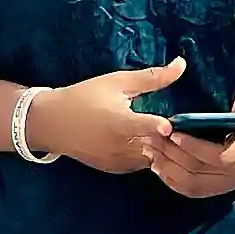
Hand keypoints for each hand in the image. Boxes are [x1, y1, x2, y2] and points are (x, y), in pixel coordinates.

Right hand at [28, 58, 182, 174]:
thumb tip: (182, 64)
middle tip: (183, 128)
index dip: (166, 127)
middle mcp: (121, 146)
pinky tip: (148, 144)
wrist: (51, 123)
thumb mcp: (117, 82)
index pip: (153, 129)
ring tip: (166, 136)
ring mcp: (118, 161)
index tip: (171, 123)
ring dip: (161, 149)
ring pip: (152, 160)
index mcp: (122, 123)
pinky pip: (140, 166)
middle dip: (171, 139)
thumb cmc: (84, 97)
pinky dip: (147, 157)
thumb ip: (152, 77)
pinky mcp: (114, 168)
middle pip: (158, 148)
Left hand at [147, 82, 234, 200]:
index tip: (175, 133)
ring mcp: (226, 184)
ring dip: (167, 168)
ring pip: (191, 182)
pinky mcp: (216, 189)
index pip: (220, 156)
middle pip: (199, 169)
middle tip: (151, 137)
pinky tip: (156, 166)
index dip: (195, 147)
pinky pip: (190, 190)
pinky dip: (171, 181)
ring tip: (149, 150)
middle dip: (172, 154)